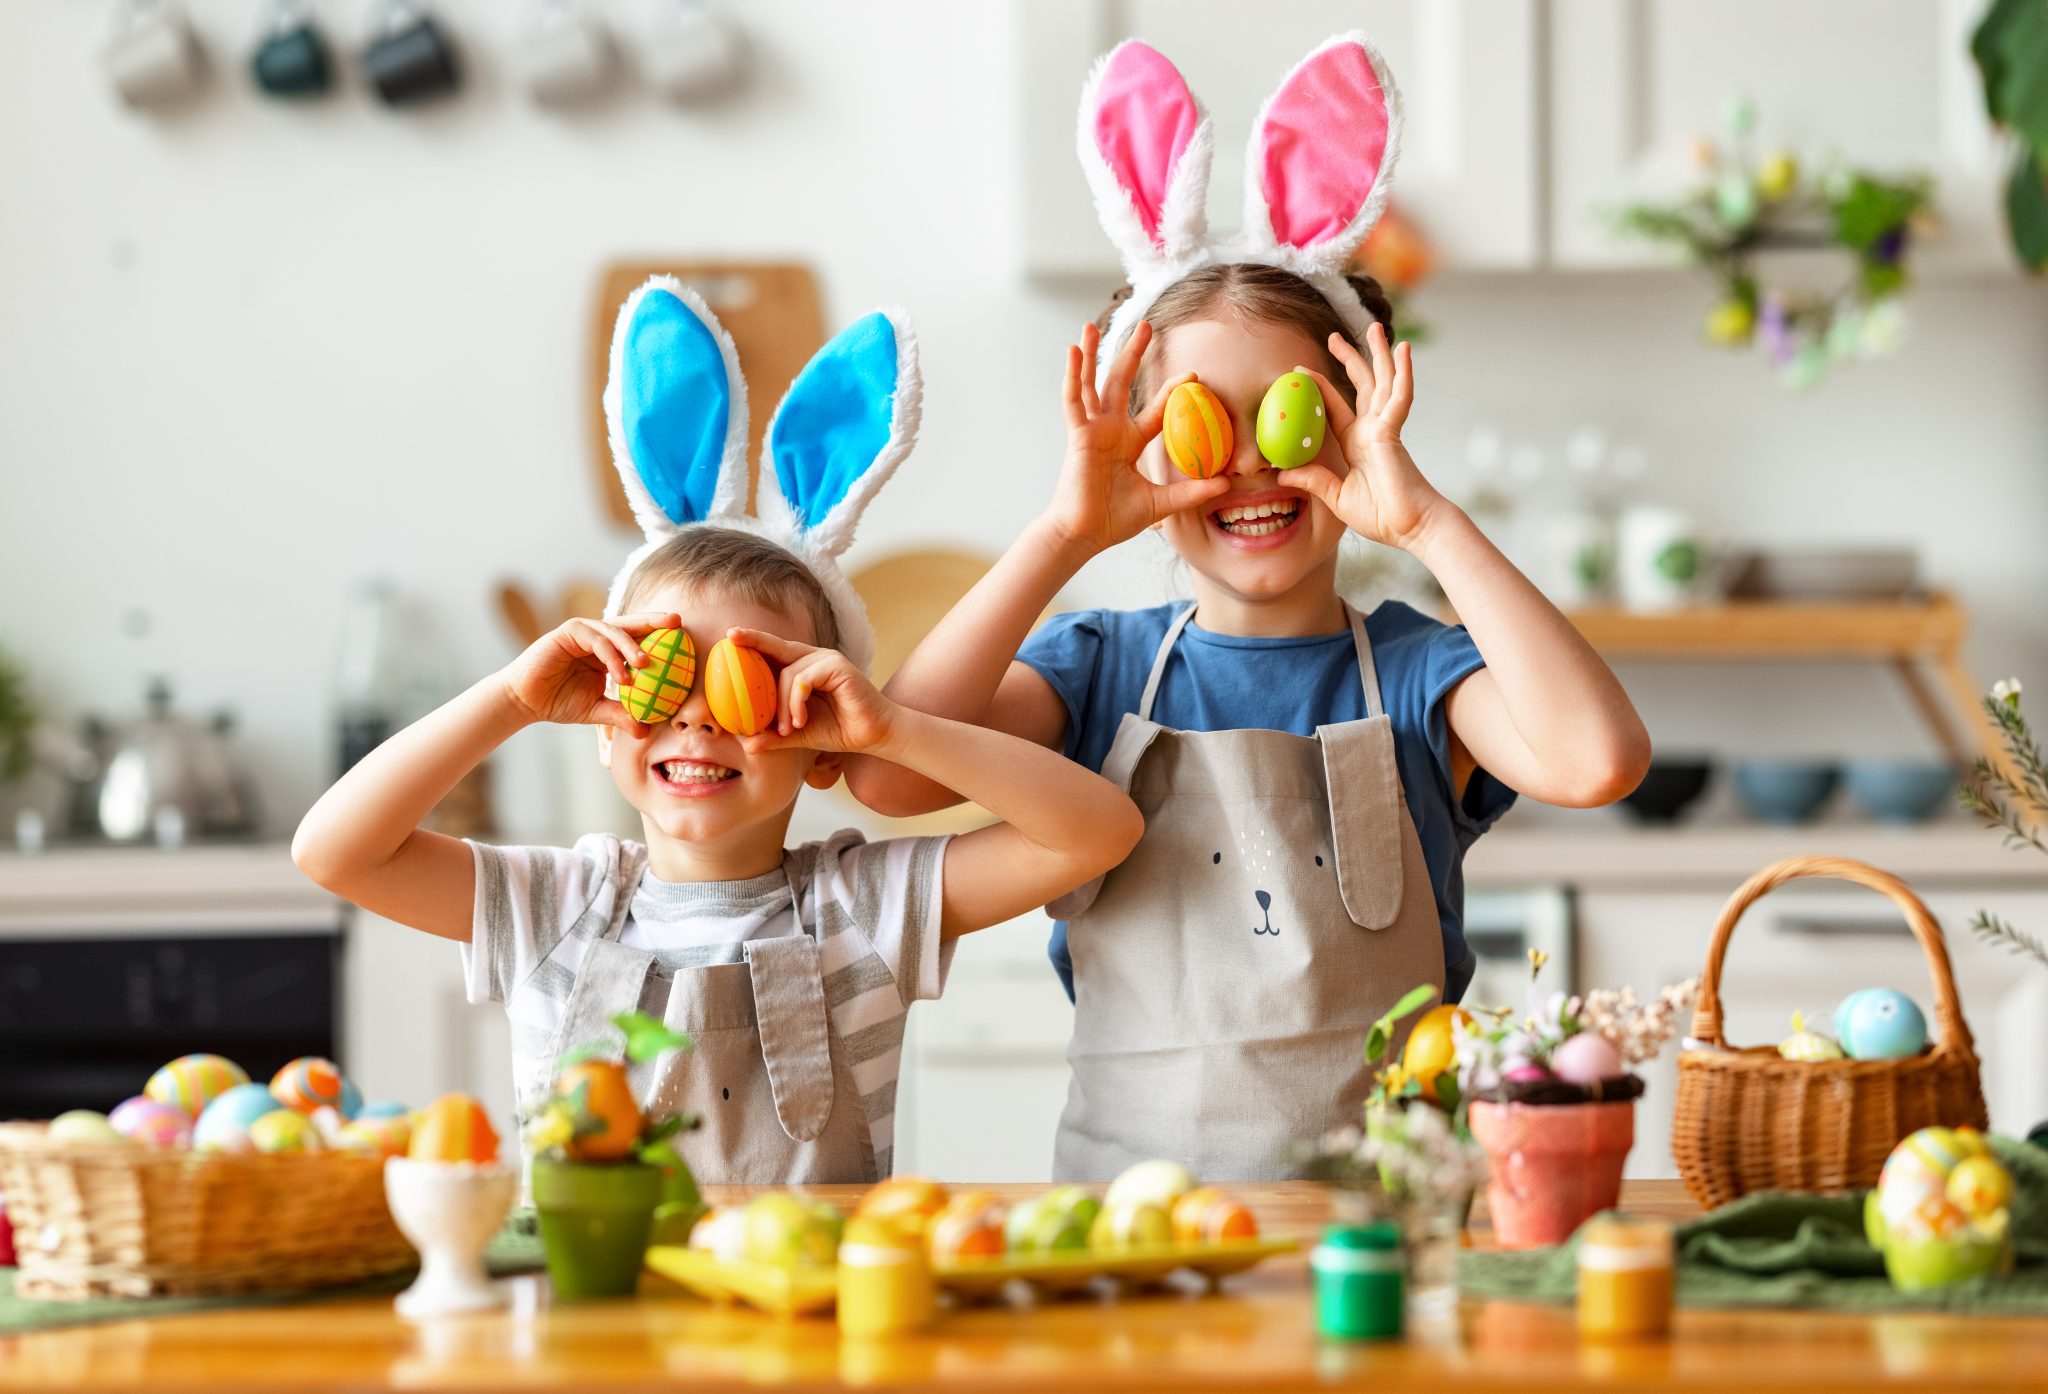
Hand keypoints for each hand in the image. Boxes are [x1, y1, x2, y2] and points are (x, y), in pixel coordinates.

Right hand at [498, 612, 678, 733]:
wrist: (525, 701)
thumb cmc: (559, 702)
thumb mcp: (597, 711)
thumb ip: (621, 715)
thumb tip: (646, 731)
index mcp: (607, 651)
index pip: (638, 638)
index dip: (660, 635)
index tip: (684, 638)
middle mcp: (597, 637)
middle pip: (630, 624)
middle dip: (654, 621)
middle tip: (677, 623)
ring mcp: (582, 632)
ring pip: (614, 631)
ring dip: (632, 648)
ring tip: (647, 665)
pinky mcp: (567, 632)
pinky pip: (595, 640)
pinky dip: (610, 656)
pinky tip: (622, 675)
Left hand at [726, 630, 896, 756]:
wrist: (874, 736)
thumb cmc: (840, 730)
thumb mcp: (799, 734)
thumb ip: (774, 736)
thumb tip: (747, 744)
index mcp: (804, 669)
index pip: (775, 652)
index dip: (754, 642)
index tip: (730, 636)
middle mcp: (815, 659)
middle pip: (777, 647)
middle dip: (753, 640)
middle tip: (730, 637)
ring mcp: (827, 660)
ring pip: (789, 674)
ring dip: (782, 706)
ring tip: (787, 729)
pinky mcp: (838, 667)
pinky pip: (804, 680)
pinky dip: (797, 702)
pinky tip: (800, 721)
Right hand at [1044, 320, 1230, 553]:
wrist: (1086, 534)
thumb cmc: (1115, 520)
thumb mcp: (1161, 503)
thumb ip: (1190, 491)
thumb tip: (1226, 485)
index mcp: (1129, 442)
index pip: (1155, 410)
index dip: (1172, 391)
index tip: (1193, 374)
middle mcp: (1110, 430)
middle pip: (1122, 383)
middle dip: (1134, 354)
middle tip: (1148, 327)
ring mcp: (1092, 430)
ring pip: (1093, 384)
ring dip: (1092, 354)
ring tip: (1091, 325)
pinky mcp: (1078, 435)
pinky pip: (1073, 400)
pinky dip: (1073, 375)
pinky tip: (1074, 351)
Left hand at [1283, 324, 1452, 552]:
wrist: (1409, 528)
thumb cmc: (1381, 516)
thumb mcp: (1336, 497)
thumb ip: (1312, 480)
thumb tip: (1281, 471)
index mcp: (1358, 443)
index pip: (1336, 408)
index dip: (1322, 388)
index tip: (1302, 371)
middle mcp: (1372, 430)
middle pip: (1362, 385)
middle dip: (1350, 358)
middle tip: (1333, 336)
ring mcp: (1386, 428)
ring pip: (1383, 382)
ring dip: (1379, 354)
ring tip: (1376, 327)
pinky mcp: (1394, 432)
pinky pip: (1400, 397)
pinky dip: (1403, 373)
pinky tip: (1403, 350)